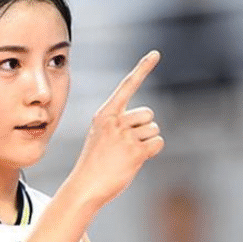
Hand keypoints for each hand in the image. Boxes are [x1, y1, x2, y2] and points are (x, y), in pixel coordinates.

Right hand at [66, 50, 163, 208]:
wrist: (85, 187)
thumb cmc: (94, 164)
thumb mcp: (101, 137)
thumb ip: (120, 126)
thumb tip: (150, 129)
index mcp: (105, 114)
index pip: (127, 86)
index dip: (143, 68)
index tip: (156, 53)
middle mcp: (115, 122)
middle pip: (149, 114)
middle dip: (145, 128)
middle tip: (127, 145)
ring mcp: (125, 136)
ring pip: (154, 130)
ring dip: (147, 143)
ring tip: (128, 155)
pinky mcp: (135, 152)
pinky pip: (157, 143)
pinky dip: (152, 152)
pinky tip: (136, 160)